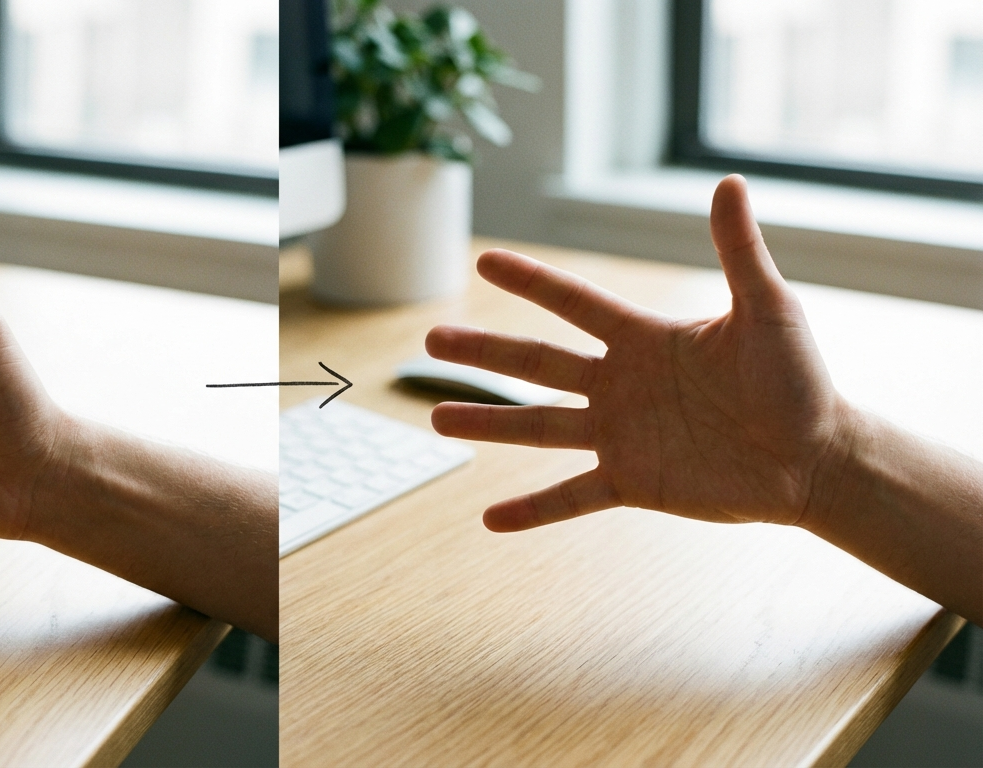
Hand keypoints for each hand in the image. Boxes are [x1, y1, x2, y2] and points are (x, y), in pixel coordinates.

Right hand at [426, 175, 851, 531]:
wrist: (817, 457)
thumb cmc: (799, 380)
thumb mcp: (768, 311)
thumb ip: (738, 251)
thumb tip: (729, 182)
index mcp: (644, 339)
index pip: (574, 302)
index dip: (529, 281)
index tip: (484, 258)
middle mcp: (620, 383)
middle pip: (536, 362)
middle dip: (483, 349)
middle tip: (431, 339)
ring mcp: (621, 434)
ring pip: (538, 427)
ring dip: (487, 423)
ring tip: (436, 418)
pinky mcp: (633, 482)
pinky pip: (571, 496)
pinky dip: (533, 510)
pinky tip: (490, 520)